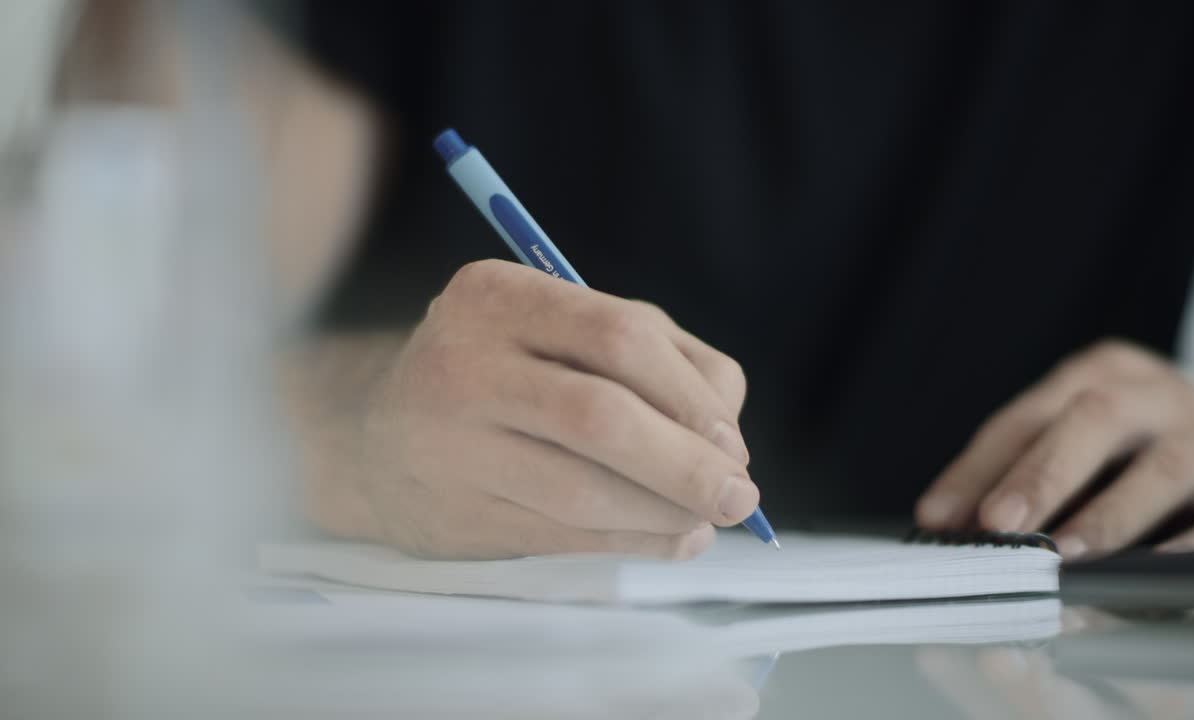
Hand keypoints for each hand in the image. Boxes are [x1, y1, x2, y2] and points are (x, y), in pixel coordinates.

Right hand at [349, 259, 756, 558]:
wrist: (378, 436)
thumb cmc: (506, 372)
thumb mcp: (570, 328)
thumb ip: (661, 357)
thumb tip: (728, 436)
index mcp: (497, 295)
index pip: (620, 337)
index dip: (691, 396)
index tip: (732, 441)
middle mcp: (462, 363)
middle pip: (601, 418)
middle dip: (688, 466)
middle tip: (740, 497)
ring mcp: (449, 445)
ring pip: (583, 492)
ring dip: (665, 515)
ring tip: (705, 521)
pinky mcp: (453, 515)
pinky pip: (563, 538)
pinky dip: (632, 543)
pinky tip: (668, 539)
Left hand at [916, 340, 1193, 558]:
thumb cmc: (1151, 441)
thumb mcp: (1087, 435)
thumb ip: (1022, 469)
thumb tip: (949, 525)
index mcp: (1103, 375)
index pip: (1027, 417)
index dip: (977, 467)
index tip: (935, 516)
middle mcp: (1159, 398)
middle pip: (1095, 420)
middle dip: (1039, 474)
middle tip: (995, 524)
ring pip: (1161, 470)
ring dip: (1106, 516)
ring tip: (1062, 554)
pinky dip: (1181, 554)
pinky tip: (1142, 580)